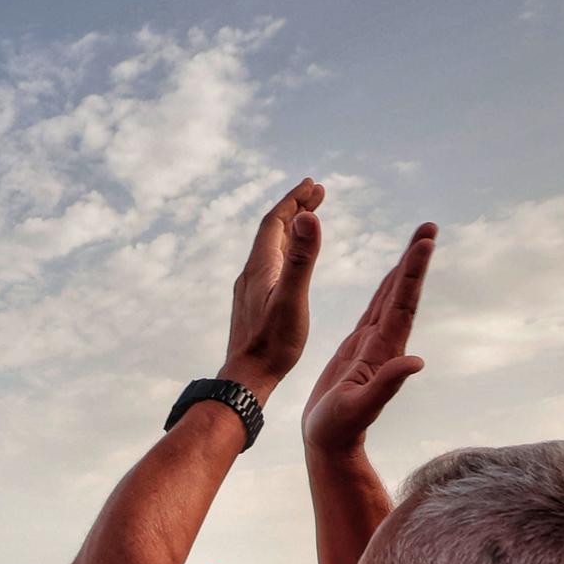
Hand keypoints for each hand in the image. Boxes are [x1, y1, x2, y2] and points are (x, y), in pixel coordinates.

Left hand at [218, 178, 324, 398]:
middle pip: (272, 231)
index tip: (313, 185)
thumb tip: (307, 217)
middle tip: (317, 192)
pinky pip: (271, 264)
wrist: (246, 378)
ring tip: (309, 216)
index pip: (275, 222)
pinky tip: (293, 258)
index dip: (293, 200)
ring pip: (272, 247)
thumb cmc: (273, 345)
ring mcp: (251, 288)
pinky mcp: (254, 303)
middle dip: (294, 208)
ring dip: (291, 228)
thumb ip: (303, 259)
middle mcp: (252, 274)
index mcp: (261, 268)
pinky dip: (286, 250)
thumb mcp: (293, 299)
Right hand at [302, 223, 436, 453]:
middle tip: (429, 226)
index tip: (425, 242)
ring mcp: (372, 345)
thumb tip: (416, 363)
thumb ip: (386, 385)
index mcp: (384, 351)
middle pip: (402, 293)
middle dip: (415, 259)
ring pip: (390, 298)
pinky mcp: (358, 350)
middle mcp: (384, 343)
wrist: (330, 444)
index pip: (402, 304)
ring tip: (418, 241)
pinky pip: (373, 311)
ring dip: (404, 269)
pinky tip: (390, 279)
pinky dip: (383, 290)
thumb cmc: (339, 429)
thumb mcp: (360, 408)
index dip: (413, 273)